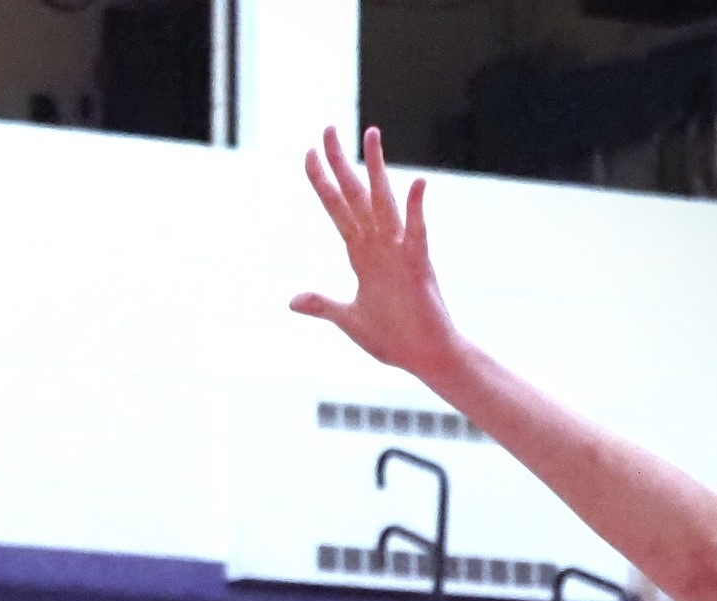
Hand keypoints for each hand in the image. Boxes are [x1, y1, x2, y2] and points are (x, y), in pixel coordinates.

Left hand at [291, 126, 458, 387]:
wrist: (423, 356)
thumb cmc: (392, 337)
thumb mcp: (348, 318)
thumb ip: (323, 304)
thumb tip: (293, 300)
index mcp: (362, 255)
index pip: (338, 210)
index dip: (323, 183)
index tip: (309, 154)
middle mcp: (379, 245)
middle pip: (356, 196)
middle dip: (341, 164)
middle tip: (328, 128)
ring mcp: (399, 252)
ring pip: (384, 202)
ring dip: (376, 170)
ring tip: (370, 134)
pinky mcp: (419, 265)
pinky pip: (418, 232)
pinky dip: (418, 209)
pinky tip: (417, 183)